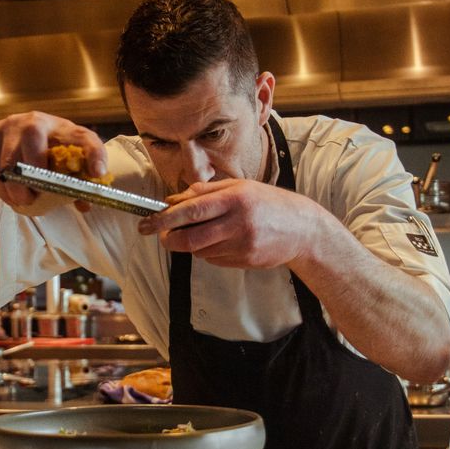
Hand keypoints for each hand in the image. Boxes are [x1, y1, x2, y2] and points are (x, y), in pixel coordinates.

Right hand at [0, 111, 106, 208]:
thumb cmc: (37, 160)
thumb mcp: (58, 168)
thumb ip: (72, 185)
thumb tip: (85, 204)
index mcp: (62, 129)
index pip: (82, 136)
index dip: (93, 153)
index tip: (97, 173)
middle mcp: (36, 122)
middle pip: (33, 133)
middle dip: (36, 167)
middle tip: (39, 193)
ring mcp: (10, 128)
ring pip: (10, 158)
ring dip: (18, 187)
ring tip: (24, 201)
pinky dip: (4, 190)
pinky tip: (10, 196)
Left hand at [137, 180, 324, 268]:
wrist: (303, 229)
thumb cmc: (267, 203)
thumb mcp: (240, 187)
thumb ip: (205, 192)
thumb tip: (172, 200)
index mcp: (236, 198)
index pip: (192, 210)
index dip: (165, 219)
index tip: (147, 223)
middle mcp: (238, 223)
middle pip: (190, 238)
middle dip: (168, 239)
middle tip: (160, 235)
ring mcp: (243, 245)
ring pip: (200, 250)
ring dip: (191, 243)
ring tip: (203, 232)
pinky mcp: (245, 261)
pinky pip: (214, 259)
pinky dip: (208, 251)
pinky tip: (222, 241)